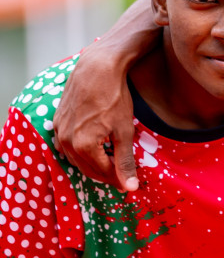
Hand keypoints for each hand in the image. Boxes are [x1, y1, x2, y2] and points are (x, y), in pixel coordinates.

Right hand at [54, 51, 140, 192]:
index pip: (103, 173)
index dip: (119, 178)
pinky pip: (68, 145)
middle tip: (123, 175)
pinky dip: (82, 151)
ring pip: (76, 158)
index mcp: (83, 146)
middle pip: (87, 168)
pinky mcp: (57, 121)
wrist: (97, 69)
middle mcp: (65, 141)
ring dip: (93, 163)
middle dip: (106, 174)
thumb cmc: (114, 98)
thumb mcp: (124, 132)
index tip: (132, 181)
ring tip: (112, 162)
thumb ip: (125, 161)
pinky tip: (96, 147)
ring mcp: (58, 130)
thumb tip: (130, 188)